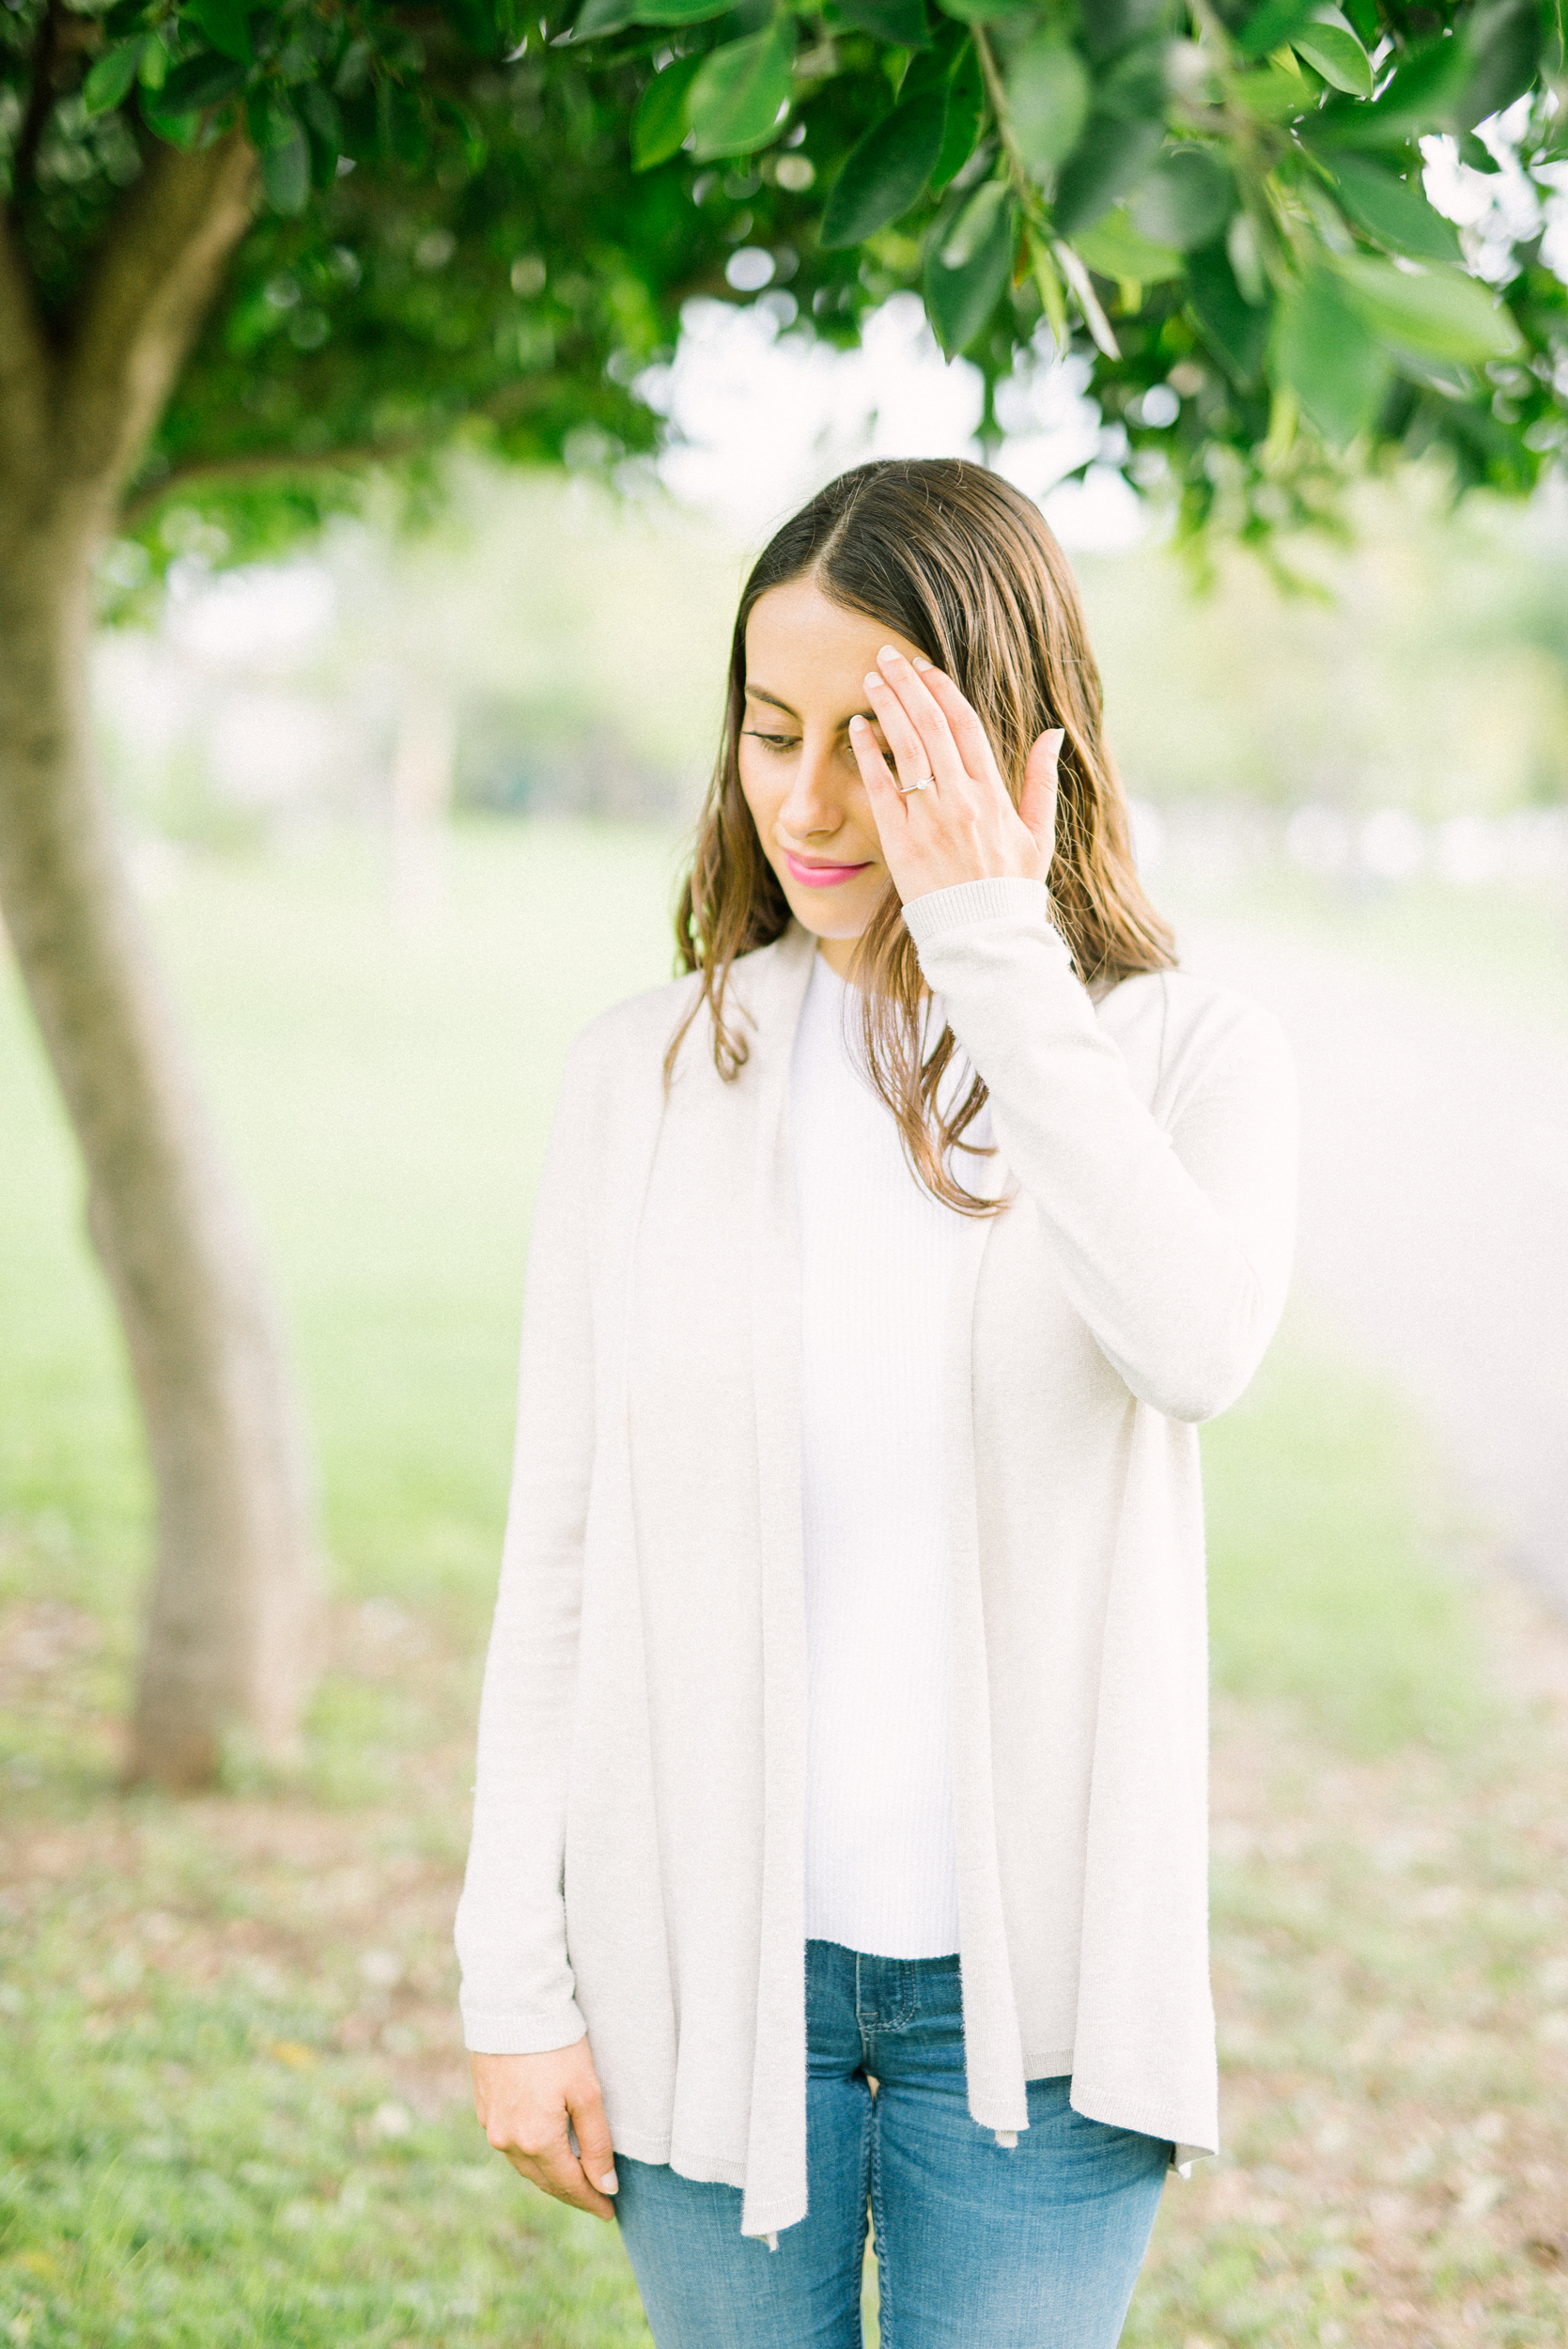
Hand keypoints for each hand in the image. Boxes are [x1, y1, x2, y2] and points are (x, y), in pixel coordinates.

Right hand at [470, 2042, 618, 2221]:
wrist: (512, 2005)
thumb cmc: (557, 2046)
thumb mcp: (587, 2093)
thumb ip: (597, 2144)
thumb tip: (606, 2187)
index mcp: (536, 2141)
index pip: (569, 2185)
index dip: (592, 2201)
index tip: (611, 2212)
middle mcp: (508, 2141)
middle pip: (545, 2181)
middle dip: (572, 2193)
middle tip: (597, 2200)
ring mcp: (492, 2126)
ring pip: (526, 2165)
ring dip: (550, 2175)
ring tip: (575, 2179)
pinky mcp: (485, 2107)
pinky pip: (510, 2145)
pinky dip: (532, 2154)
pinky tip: (545, 2150)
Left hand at [849, 643, 1062, 906]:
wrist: (983, 938)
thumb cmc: (1011, 890)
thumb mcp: (1039, 836)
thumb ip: (1042, 782)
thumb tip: (1052, 734)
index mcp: (994, 795)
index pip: (967, 727)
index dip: (944, 691)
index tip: (926, 668)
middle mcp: (961, 800)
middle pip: (931, 726)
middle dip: (908, 685)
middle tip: (887, 656)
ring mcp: (930, 820)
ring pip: (906, 748)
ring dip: (887, 707)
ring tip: (871, 678)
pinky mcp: (901, 841)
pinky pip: (882, 787)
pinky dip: (869, 753)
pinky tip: (858, 726)